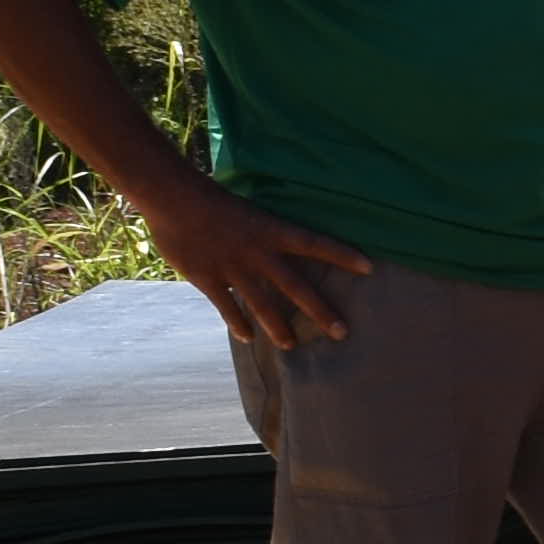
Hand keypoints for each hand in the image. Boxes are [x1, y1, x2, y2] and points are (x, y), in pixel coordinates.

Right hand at [145, 183, 373, 346]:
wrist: (173, 198)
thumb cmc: (211, 197)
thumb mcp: (248, 210)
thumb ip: (265, 230)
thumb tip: (281, 239)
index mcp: (271, 230)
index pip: (316, 243)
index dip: (343, 255)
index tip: (370, 267)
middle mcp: (258, 254)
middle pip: (297, 287)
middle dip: (320, 311)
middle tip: (342, 332)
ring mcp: (234, 269)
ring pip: (263, 305)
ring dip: (279, 328)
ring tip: (292, 345)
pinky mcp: (208, 279)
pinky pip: (227, 307)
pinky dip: (237, 323)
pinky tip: (246, 338)